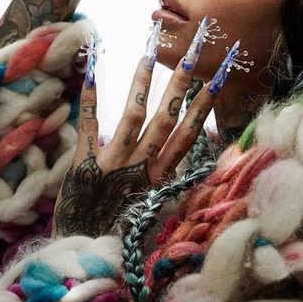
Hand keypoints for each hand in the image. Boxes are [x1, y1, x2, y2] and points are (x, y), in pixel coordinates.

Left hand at [52, 35, 233, 237]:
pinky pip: (89, 125)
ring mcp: (113, 163)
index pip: (187, 133)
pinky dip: (89, 98)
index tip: (218, 78)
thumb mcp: (150, 207)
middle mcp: (141, 166)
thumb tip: (177, 158)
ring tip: (151, 51)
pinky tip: (90, 71)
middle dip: (181, 82)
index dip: (203, 105)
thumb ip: (161, 181)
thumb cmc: (119, 230)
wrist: (86, 250)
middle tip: (194, 50)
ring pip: (133, 115)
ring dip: (143, 82)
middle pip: (166, 117)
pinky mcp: (84, 163)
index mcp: (160, 177)